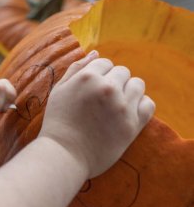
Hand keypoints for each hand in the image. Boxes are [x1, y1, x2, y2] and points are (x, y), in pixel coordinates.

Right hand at [38, 51, 154, 178]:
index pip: (104, 63)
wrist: (64, 154)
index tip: (92, 90)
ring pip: (138, 84)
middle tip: (102, 100)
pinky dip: (140, 105)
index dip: (99, 75)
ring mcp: (122, 106)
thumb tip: (95, 52)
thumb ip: (76, 68)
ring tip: (115, 105)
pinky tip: (126, 112)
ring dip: (128, 91)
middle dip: (113, 82)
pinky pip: (148, 104)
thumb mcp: (59, 90)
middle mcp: (107, 88)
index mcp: (87, 77)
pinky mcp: (132, 124)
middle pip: (122, 72)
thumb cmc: (58, 122)